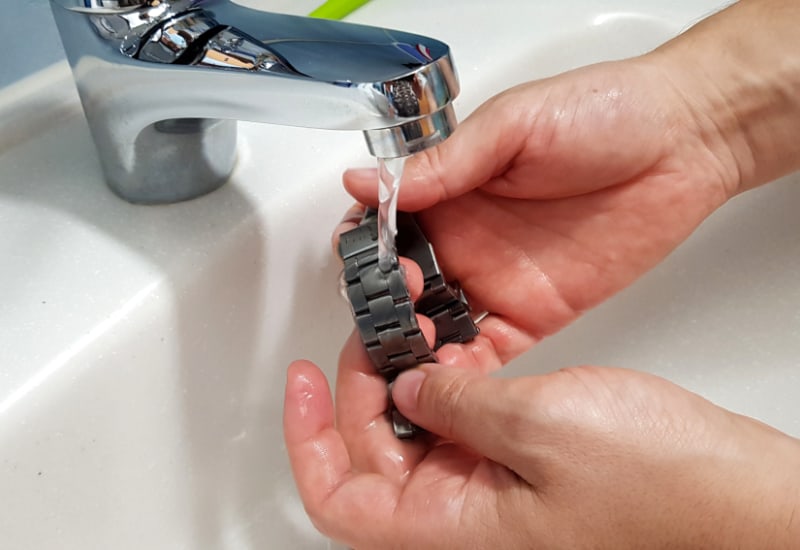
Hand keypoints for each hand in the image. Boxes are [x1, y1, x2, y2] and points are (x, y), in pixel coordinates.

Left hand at [284, 353, 799, 548]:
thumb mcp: (539, 426)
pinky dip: (445, 383)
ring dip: (403, 381)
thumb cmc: (666, 486)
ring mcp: (494, 489)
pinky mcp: (523, 463)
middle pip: (371, 456)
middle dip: (360, 389)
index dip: (308, 437)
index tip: (300, 381)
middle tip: (369, 333)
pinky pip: (459, 423)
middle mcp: (467, 515)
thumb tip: (412, 386)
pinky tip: (452, 349)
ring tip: (408, 330)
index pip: (339, 497)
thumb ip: (458, 404)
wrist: (737, 493)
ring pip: (413, 436)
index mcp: (455, 527)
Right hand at [340, 56, 738, 369]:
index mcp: (451, 192)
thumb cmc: (601, 113)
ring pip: (439, 327)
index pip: (387, 231)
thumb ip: (443, 165)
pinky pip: (490, 351)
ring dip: (418, 346)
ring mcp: (499, 280)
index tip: (360, 269)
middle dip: (386, 310)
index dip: (366, 253)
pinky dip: (466, 372)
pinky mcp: (536, 312)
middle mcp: (467, 240)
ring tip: (407, 360)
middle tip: (389, 319)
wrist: (683, 140)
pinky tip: (450, 381)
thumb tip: (366, 181)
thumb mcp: (511, 126)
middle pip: (405, 287)